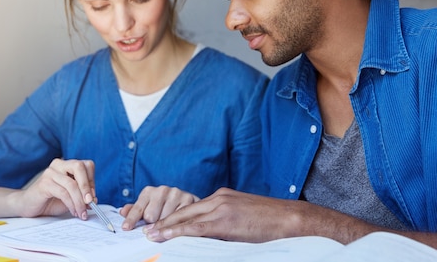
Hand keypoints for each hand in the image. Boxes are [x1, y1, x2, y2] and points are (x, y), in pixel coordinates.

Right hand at [17, 158, 95, 218]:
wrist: (28, 206)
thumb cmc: (50, 200)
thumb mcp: (71, 198)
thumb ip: (82, 196)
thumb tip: (94, 200)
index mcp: (68, 165)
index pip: (86, 165)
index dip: (92, 181)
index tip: (93, 197)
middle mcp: (59, 164)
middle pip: (80, 167)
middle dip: (87, 186)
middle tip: (91, 202)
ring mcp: (51, 172)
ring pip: (72, 184)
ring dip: (79, 201)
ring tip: (82, 213)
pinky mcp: (44, 183)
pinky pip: (63, 193)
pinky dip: (71, 204)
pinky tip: (74, 211)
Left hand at [119, 185, 198, 230]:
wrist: (185, 201)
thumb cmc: (162, 207)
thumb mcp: (146, 208)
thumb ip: (134, 211)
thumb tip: (122, 212)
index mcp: (148, 191)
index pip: (138, 208)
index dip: (131, 219)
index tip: (126, 228)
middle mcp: (162, 190)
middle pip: (150, 217)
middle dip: (151, 225)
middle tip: (156, 225)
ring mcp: (176, 193)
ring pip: (164, 219)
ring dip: (165, 226)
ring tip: (168, 224)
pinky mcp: (188, 199)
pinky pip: (178, 219)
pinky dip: (176, 224)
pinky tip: (177, 223)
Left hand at [142, 187, 302, 242]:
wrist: (290, 219)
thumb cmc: (271, 222)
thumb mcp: (244, 219)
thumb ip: (226, 224)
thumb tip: (211, 238)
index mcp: (223, 197)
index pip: (192, 207)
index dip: (174, 216)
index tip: (160, 224)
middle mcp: (219, 198)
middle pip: (185, 210)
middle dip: (164, 220)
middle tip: (146, 229)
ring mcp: (222, 207)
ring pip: (187, 217)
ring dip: (166, 226)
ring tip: (151, 234)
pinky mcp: (226, 220)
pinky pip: (197, 227)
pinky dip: (179, 231)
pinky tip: (167, 236)